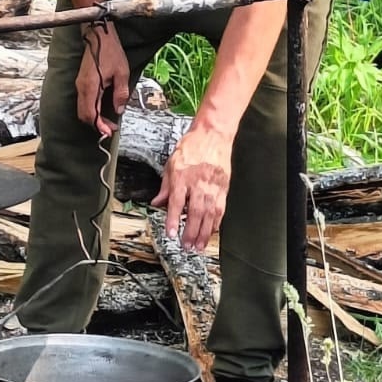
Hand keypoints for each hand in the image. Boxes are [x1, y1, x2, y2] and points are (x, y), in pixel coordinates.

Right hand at [75, 25, 129, 136]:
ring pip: (82, 109)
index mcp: (91, 87)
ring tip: (108, 121)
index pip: (91, 114)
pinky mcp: (81, 83)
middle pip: (84, 115)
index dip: (99, 126)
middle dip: (97, 124)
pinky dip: (91, 110)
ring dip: (94, 118)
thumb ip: (121, 93)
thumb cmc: (110, 52)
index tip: (109, 132)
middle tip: (111, 128)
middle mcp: (82, 88)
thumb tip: (119, 110)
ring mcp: (80, 85)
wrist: (98, 36)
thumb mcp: (122, 72)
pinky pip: (83, 102)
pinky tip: (102, 109)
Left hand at [152, 124, 232, 250]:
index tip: (171, 234)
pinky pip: (220, 209)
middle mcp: (198, 183)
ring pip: (209, 214)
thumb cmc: (192, 147)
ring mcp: (213, 186)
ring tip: (199, 246)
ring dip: (204, 232)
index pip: (176, 202)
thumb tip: (157, 202)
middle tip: (186, 246)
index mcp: (182, 176)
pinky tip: (211, 232)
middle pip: (194, 212)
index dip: (173, 219)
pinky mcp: (224, 187)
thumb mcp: (171, 163)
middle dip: (191, 231)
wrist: (213, 135)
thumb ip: (165, 186)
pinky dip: (216, 223)